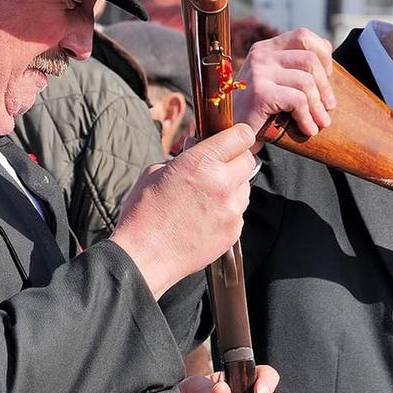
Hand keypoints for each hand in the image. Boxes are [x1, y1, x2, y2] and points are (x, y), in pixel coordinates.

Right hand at [111, 123, 257, 296]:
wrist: (143, 257)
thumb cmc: (143, 213)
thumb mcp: (155, 172)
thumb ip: (184, 156)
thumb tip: (197, 145)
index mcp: (201, 162)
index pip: (242, 135)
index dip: (237, 135)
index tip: (231, 139)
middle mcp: (222, 183)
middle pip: (249, 160)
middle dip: (235, 160)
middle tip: (219, 166)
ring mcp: (231, 210)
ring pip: (245, 188)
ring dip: (232, 187)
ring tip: (207, 197)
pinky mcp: (233, 231)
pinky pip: (239, 212)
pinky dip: (228, 211)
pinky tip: (206, 217)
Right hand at [230, 28, 336, 138]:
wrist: (231, 134)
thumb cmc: (258, 111)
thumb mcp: (275, 81)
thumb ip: (294, 64)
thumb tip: (327, 47)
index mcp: (266, 48)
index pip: (303, 35)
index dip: (322, 55)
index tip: (327, 76)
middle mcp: (260, 55)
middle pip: (310, 59)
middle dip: (325, 86)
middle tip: (328, 106)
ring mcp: (258, 72)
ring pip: (306, 82)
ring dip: (318, 107)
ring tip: (321, 122)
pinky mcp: (259, 93)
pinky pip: (297, 101)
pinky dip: (307, 118)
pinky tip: (308, 129)